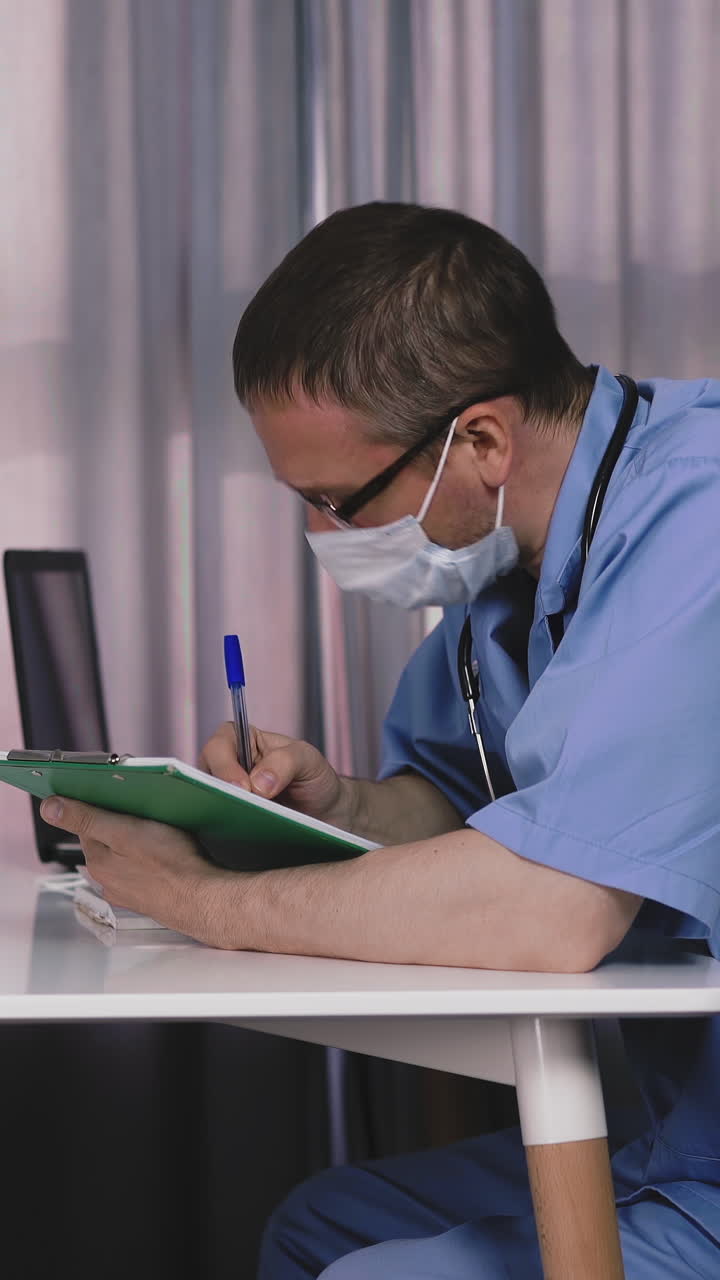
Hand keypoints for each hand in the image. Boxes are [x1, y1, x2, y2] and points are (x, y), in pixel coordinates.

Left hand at [39, 796, 231, 945]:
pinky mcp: (147, 897)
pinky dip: (148, 861)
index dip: (100, 805)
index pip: (86, 823)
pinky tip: (166, 857)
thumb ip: (86, 819)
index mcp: (98, 860)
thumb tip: (49, 808)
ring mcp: (127, 891)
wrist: (204, 900)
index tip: (116, 796)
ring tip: (159, 833)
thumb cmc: (173, 865)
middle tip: (143, 812)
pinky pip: (140, 871)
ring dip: (133, 843)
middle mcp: (107, 879)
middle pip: (104, 840)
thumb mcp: (125, 830)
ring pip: (123, 857)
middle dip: (118, 824)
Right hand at [199, 722, 351, 826]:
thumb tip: (257, 784)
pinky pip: (216, 826)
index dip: (225, 766)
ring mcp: (225, 794)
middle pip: (204, 774)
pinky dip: (225, 832)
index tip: (243, 788)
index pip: (219, 745)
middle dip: (219, 791)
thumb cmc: (313, 778)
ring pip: (208, 802)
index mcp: (243, 740)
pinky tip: (243, 840)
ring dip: (221, 813)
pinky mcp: (227, 820)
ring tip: (242, 825)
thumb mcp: (308, 760)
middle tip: (240, 808)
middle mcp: (228, 766)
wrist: (326, 811)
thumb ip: (285, 762)